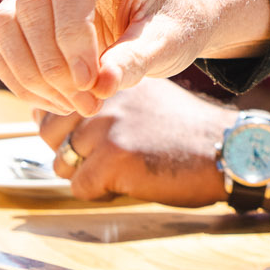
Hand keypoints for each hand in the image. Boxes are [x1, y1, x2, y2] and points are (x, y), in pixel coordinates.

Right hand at [0, 0, 269, 114]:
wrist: (168, 19)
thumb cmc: (174, 22)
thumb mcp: (170, 42)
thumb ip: (138, 59)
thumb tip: (102, 85)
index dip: (72, 33)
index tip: (89, 80)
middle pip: (33, 1)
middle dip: (53, 63)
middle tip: (88, 101)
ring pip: (7, 21)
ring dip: (33, 74)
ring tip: (76, 103)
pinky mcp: (27, 10)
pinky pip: (4, 44)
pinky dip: (24, 80)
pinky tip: (59, 99)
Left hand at [35, 80, 236, 204]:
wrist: (223, 148)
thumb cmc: (182, 129)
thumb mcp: (142, 97)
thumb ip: (101, 99)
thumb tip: (46, 113)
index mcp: (109, 77)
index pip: (56, 100)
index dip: (66, 125)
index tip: (93, 134)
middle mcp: (104, 94)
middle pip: (50, 131)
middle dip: (71, 150)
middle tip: (111, 154)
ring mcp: (108, 124)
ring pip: (61, 161)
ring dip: (86, 173)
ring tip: (124, 166)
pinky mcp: (114, 156)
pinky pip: (80, 187)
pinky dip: (101, 192)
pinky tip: (131, 179)